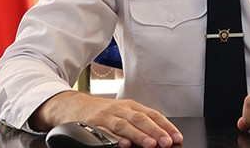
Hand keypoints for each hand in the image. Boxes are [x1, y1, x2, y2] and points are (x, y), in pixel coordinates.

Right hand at [29, 91, 182, 147]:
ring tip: (150, 144)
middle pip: (141, 119)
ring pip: (125, 125)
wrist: (72, 105)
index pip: (153, 115)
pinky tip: (123, 144)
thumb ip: (140, 124)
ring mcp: (106, 116)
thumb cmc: (102, 112)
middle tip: (167, 142)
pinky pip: (104, 131)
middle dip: (156, 131)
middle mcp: (120, 109)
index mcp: (131, 106)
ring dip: (139, 135)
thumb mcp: (122, 113)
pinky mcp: (92, 124)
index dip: (166, 126)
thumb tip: (161, 138)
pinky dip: (114, 138)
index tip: (176, 137)